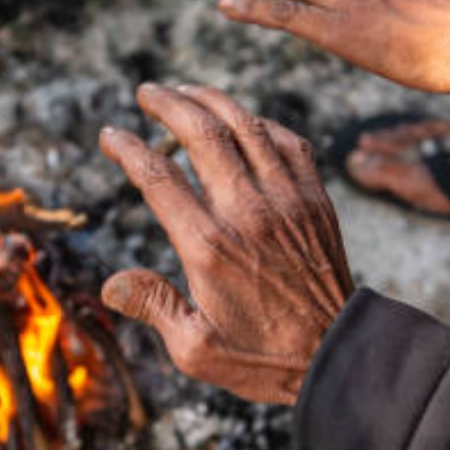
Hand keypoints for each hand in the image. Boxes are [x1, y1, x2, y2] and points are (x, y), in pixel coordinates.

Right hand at [100, 85, 353, 404]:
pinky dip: (261, 123)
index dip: (128, 149)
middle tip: (147, 92)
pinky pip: (289, 142)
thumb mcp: (195, 349)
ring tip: (186, 91)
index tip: (111, 135)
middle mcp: (248, 213)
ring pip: (247, 126)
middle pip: (202, 134)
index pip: (158, 178)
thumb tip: (109, 285)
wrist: (340, 356)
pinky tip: (244, 121)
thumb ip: (153, 306)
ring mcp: (287, 201)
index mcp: (209, 246)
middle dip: (168, 104)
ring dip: (212, 100)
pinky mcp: (315, 201)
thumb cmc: (263, 359)